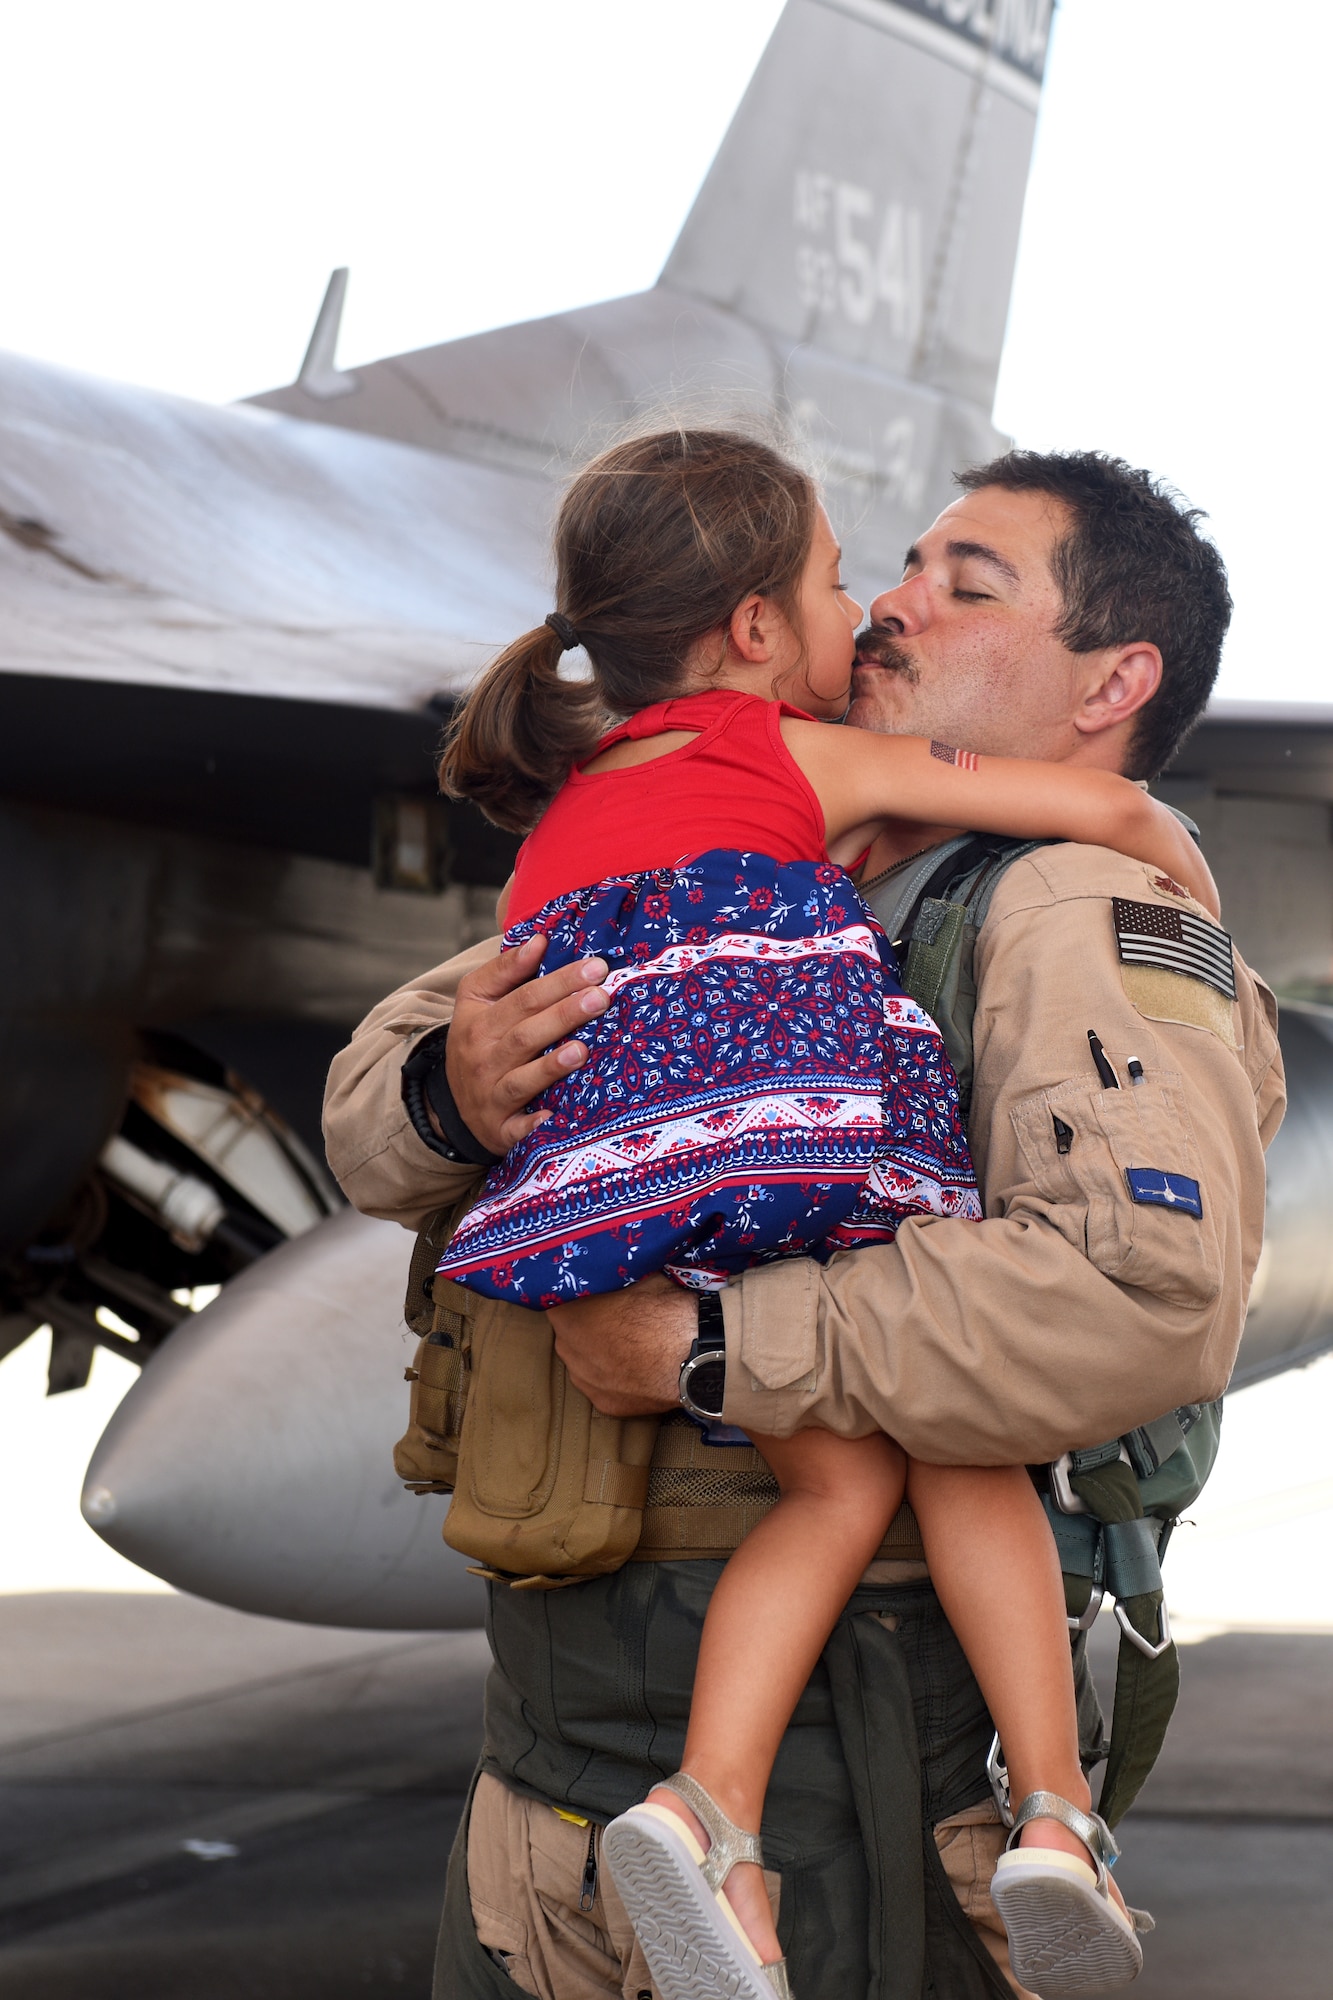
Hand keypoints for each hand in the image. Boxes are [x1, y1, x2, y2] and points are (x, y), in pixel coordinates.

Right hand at [444, 933, 610, 1153]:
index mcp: (480, 1023)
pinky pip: (516, 1130)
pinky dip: (532, 1125)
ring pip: (521, 1079)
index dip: (558, 981)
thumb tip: (539, 940)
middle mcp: (484, 1059)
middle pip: (525, 1034)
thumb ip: (504, 970)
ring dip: (551, 1066)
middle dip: (563, 1014)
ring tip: (582, 1049)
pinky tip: (552, 1117)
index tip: (595, 967)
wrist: (454, 1106)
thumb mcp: (476, 1002)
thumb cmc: (478, 1042)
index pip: (522, 998)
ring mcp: (491, 1096)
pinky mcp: (500, 1130)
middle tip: (601, 997)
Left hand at [548, 1276, 693, 1415]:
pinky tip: (635, 1371)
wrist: (695, 1356)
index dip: (578, 1301)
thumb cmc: (667, 1312)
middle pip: (568, 1336)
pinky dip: (614, 1381)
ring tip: (626, 1348)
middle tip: (613, 1321)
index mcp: (570, 1316)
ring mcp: (586, 1381)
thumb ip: (617, 1282)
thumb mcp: (641, 1279)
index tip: (594, 1298)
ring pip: (582, 1365)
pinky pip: (602, 1388)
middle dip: (585, 1329)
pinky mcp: (606, 1405)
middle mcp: (569, 1351)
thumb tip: (619, 1274)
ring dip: (596, 1356)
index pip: (559, 1305)